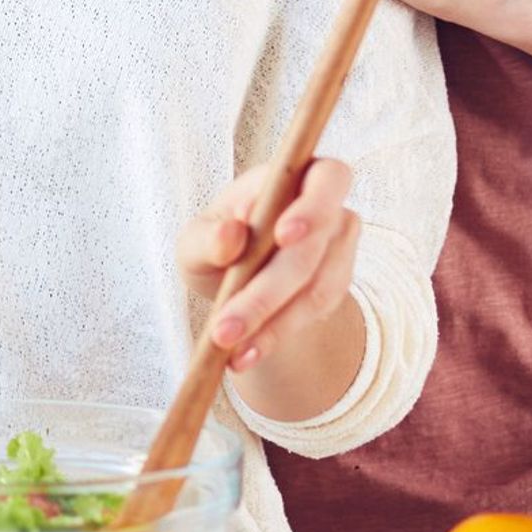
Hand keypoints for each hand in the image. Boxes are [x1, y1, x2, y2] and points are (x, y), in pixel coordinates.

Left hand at [177, 157, 358, 375]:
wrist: (231, 283)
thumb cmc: (213, 244)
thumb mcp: (194, 241)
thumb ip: (207, 237)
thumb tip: (231, 233)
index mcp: (291, 177)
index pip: (327, 177)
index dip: (313, 205)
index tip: (282, 235)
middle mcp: (326, 210)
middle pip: (314, 247)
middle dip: (267, 291)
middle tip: (225, 327)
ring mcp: (337, 251)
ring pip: (317, 288)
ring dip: (270, 322)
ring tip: (227, 345)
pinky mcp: (336, 287)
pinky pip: (313, 314)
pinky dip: (276, 335)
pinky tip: (245, 353)